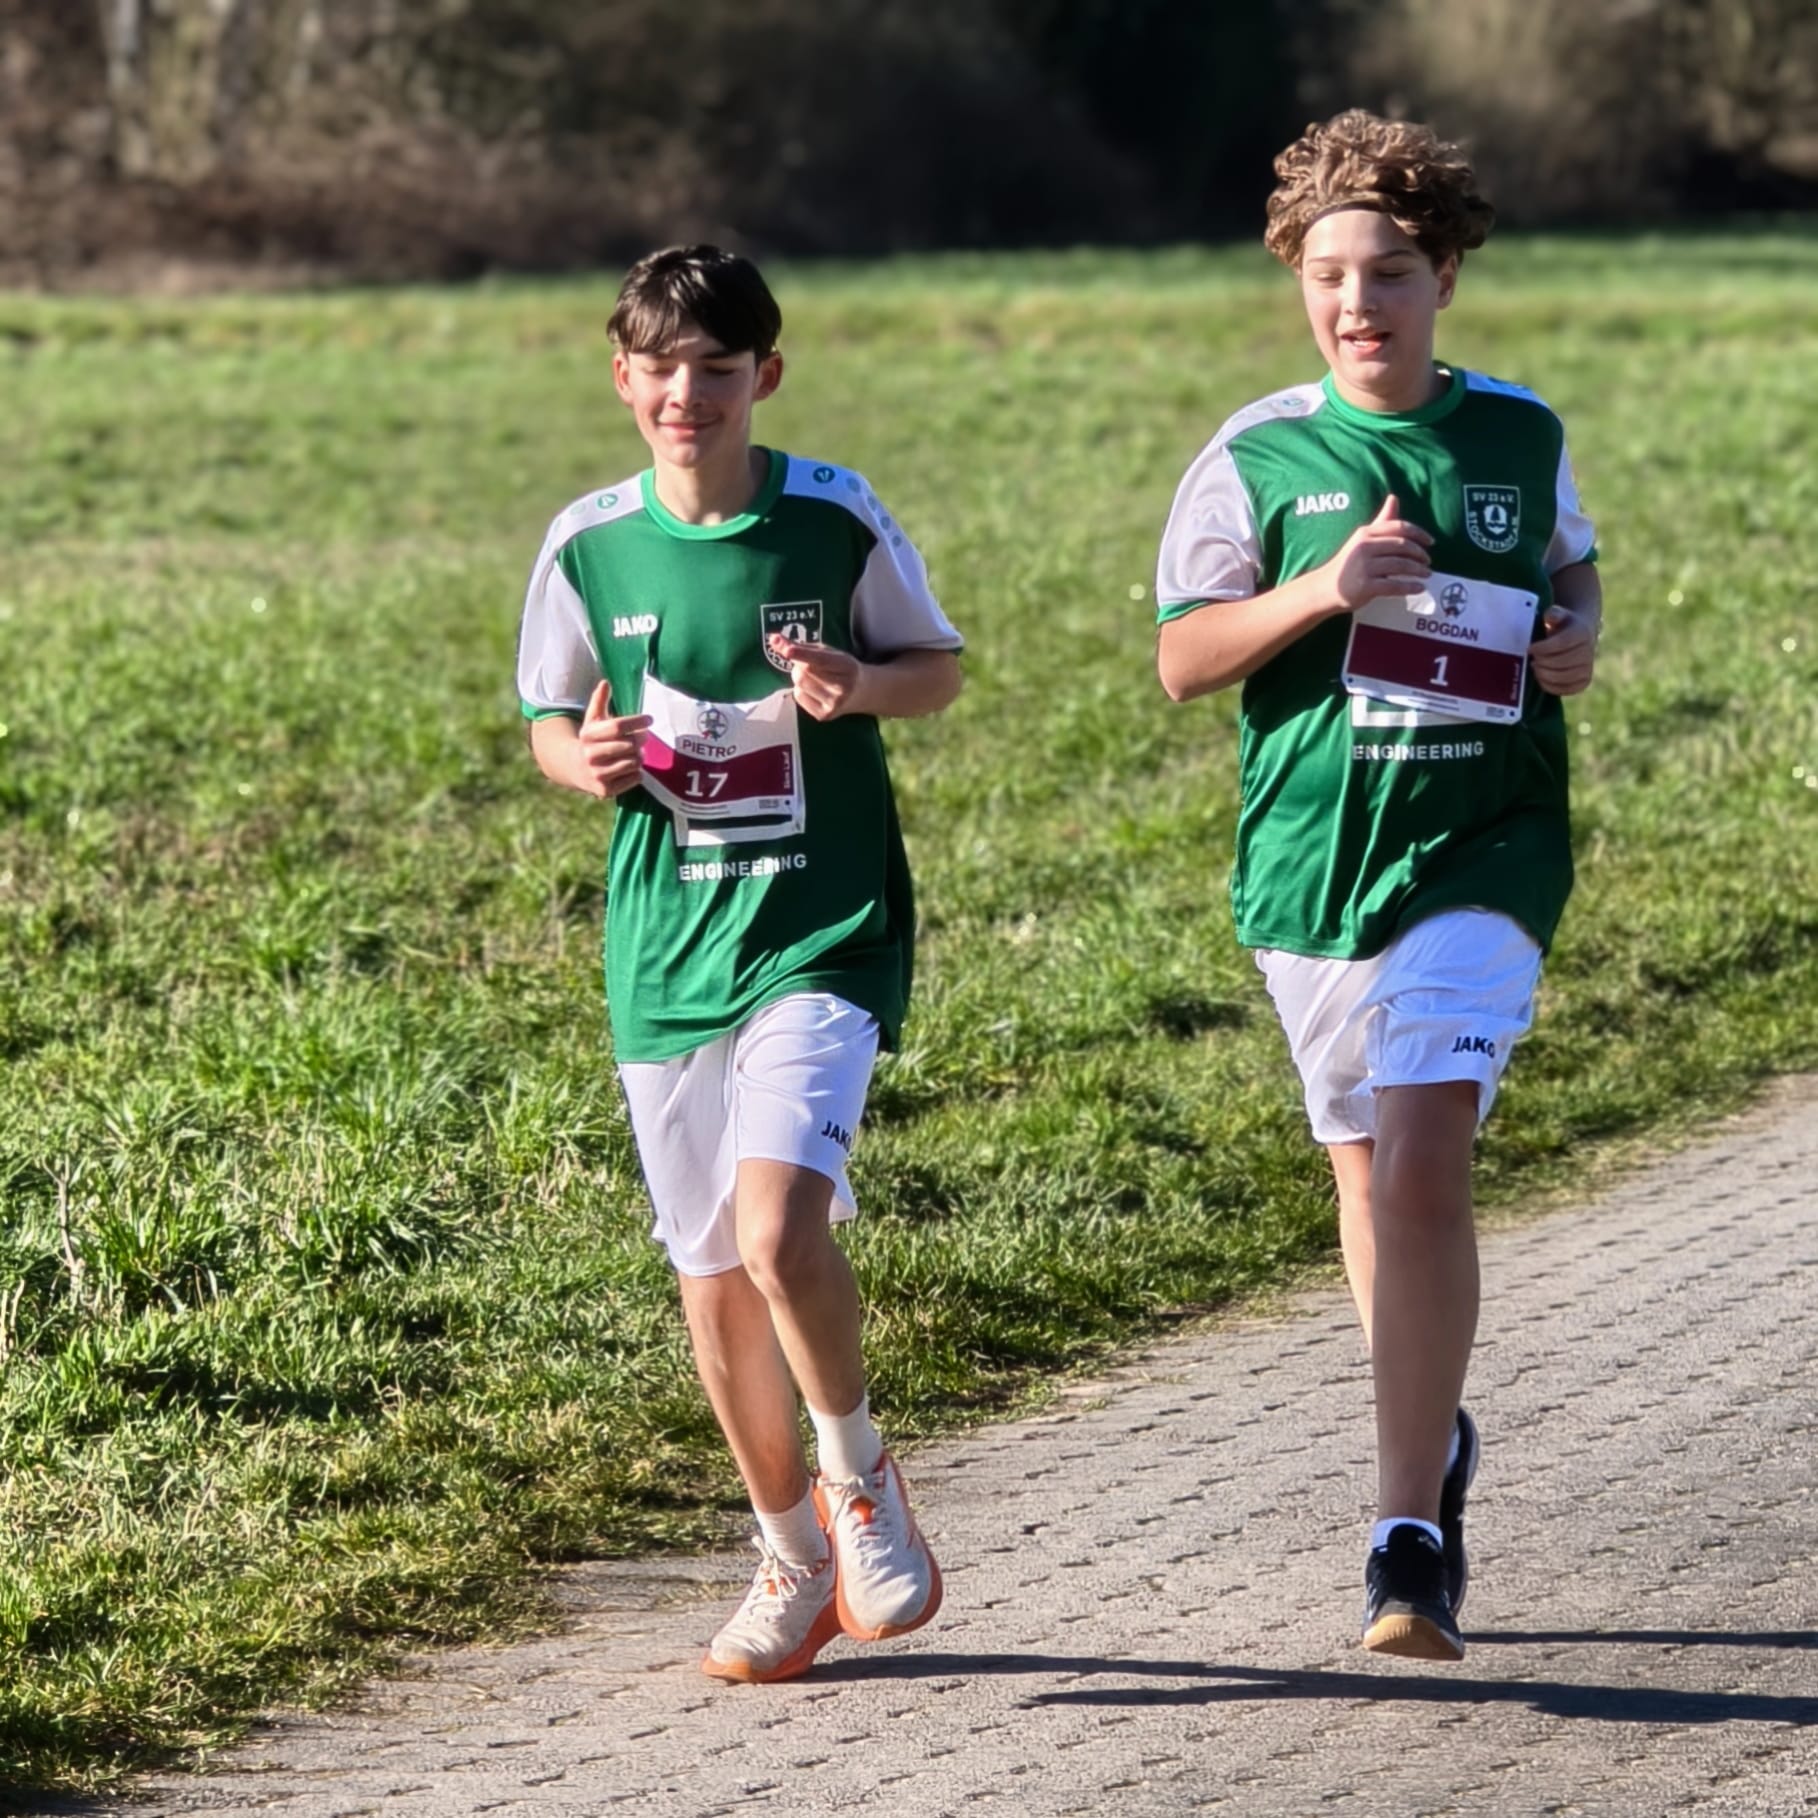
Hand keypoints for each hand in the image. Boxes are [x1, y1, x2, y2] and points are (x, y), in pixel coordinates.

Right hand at [575, 679, 650, 796]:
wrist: (574, 768)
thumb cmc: (591, 741)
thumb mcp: (592, 720)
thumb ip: (599, 701)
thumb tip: (605, 682)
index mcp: (587, 735)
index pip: (618, 726)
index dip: (637, 722)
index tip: (649, 720)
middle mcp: (589, 755)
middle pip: (628, 745)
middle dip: (641, 740)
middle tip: (644, 739)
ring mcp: (597, 774)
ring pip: (633, 762)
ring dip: (639, 757)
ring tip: (635, 754)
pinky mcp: (605, 790)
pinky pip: (634, 778)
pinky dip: (637, 773)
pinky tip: (630, 769)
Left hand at [770, 635, 868, 720]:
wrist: (861, 692)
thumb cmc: (840, 667)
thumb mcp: (828, 653)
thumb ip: (801, 646)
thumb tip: (773, 639)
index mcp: (847, 666)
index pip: (820, 659)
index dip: (802, 654)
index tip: (787, 651)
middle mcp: (843, 687)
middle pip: (804, 672)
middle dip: (799, 665)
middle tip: (809, 665)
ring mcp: (834, 704)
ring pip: (799, 684)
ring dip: (799, 677)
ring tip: (813, 677)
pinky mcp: (824, 716)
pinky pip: (798, 697)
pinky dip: (800, 690)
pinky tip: (814, 690)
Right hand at [1324, 493, 1433, 611]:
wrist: (1326, 587)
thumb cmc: (1348, 562)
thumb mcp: (1362, 538)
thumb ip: (1381, 521)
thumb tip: (1394, 497)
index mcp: (1366, 533)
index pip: (1399, 527)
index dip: (1419, 534)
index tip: (1431, 542)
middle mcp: (1365, 547)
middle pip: (1402, 546)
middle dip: (1420, 554)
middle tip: (1428, 561)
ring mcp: (1365, 567)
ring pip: (1401, 565)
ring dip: (1418, 570)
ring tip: (1427, 574)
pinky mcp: (1366, 586)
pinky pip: (1394, 585)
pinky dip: (1410, 587)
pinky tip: (1419, 588)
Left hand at [1529, 606, 1598, 696]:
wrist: (1581, 636)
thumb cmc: (1563, 625)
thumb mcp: (1559, 615)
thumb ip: (1554, 614)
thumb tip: (1550, 616)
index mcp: (1582, 633)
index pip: (1562, 643)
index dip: (1543, 648)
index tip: (1530, 648)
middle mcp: (1589, 651)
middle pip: (1562, 662)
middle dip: (1542, 662)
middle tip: (1532, 659)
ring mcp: (1588, 668)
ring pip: (1564, 677)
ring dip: (1544, 674)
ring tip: (1536, 667)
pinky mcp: (1584, 682)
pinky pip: (1566, 689)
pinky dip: (1550, 686)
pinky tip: (1541, 677)